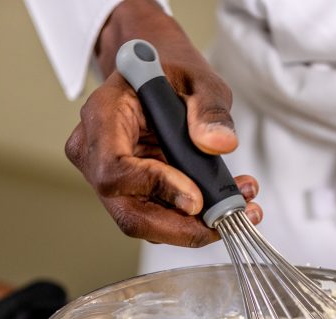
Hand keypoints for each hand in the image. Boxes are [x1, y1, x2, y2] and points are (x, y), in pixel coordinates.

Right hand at [65, 0, 261, 246]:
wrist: (157, 78)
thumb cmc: (170, 73)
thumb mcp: (198, 78)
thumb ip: (210, 109)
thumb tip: (219, 144)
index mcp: (102, 116)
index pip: (114, 169)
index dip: (155, 188)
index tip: (196, 198)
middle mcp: (94, 154)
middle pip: (128, 212)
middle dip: (181, 227)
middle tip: (227, 221)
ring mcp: (108, 177)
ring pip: (145, 221)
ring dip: (194, 226)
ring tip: (240, 206)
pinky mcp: (130, 193)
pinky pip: (157, 216)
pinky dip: (193, 219)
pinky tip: (225, 201)